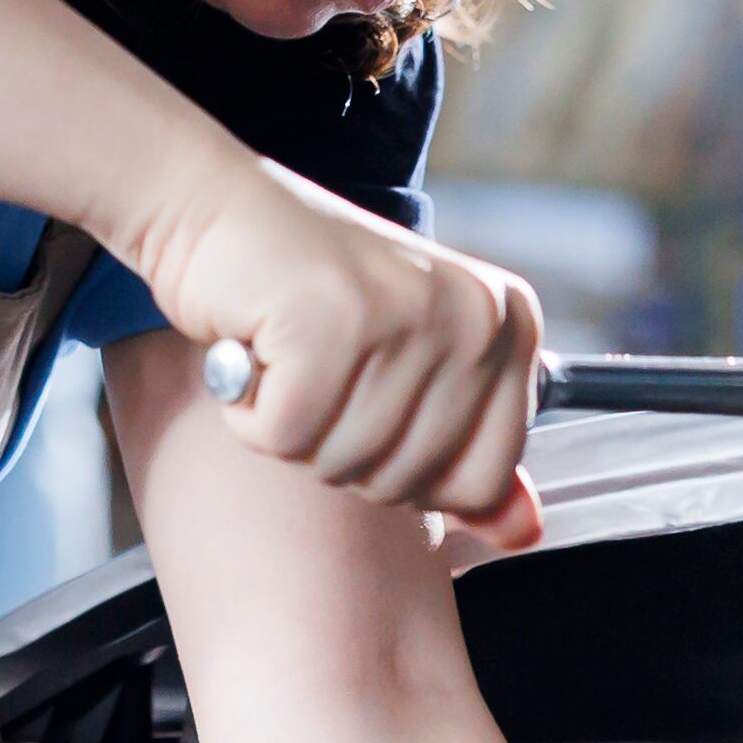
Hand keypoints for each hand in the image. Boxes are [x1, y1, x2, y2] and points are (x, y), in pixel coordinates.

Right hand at [125, 140, 544, 550]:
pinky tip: (254, 350)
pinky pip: (285, 437)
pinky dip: (250, 413)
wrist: (216, 209)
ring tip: (287, 355)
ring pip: (344, 464)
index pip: (484, 478)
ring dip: (291, 430)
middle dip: (340, 449)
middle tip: (318, 371)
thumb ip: (468, 453)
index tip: (372, 404)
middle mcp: (474, 314)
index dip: (411, 473)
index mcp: (509, 323)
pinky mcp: (330, 322)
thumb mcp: (407, 370)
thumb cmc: (307, 292)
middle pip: (410, 483)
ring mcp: (406, 315)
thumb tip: (526, 533)